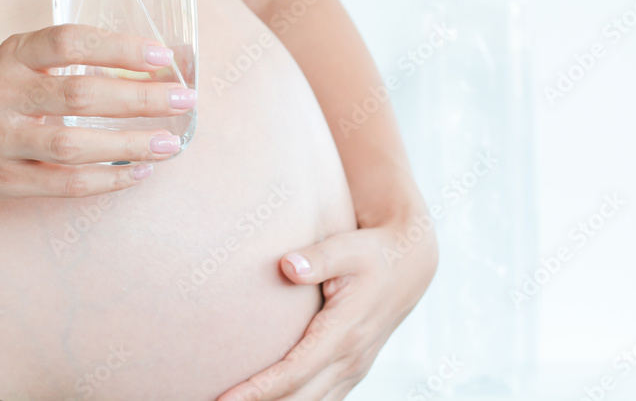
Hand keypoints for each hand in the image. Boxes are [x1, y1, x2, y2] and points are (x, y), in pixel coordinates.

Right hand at [0, 24, 195, 200]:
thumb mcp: (18, 62)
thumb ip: (70, 60)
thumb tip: (150, 66)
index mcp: (12, 56)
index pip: (70, 41)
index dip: (119, 47)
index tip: (162, 56)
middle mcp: (3, 94)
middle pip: (79, 95)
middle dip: (139, 99)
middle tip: (183, 99)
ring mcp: (0, 140)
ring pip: (72, 144)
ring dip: (128, 144)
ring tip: (169, 144)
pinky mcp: (3, 180)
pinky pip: (63, 183)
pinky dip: (106, 180)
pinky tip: (138, 174)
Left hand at [217, 213, 437, 400]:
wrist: (409, 262)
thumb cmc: (372, 252)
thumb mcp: (346, 248)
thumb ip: (317, 259)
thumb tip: (287, 266)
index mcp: (345, 333)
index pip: (294, 372)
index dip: (259, 390)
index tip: (225, 398)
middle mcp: (351, 358)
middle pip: (300, 398)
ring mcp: (355, 367)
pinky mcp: (353, 368)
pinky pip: (324, 398)